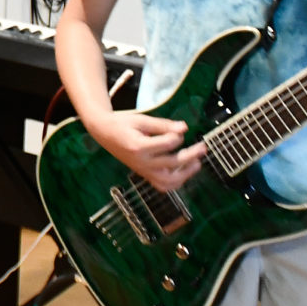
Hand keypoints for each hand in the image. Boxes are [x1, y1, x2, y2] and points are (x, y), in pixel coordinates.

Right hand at [83, 107, 206, 191]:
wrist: (103, 133)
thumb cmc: (122, 124)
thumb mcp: (142, 120)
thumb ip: (163, 125)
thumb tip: (184, 128)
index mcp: (139, 146)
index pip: (167, 144)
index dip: (177, 135)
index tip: (180, 129)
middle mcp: (141, 162)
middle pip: (172, 163)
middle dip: (191, 155)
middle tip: (203, 147)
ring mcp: (143, 171)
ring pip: (169, 180)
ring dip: (186, 173)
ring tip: (198, 163)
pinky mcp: (144, 174)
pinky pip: (163, 185)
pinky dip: (176, 182)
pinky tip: (184, 172)